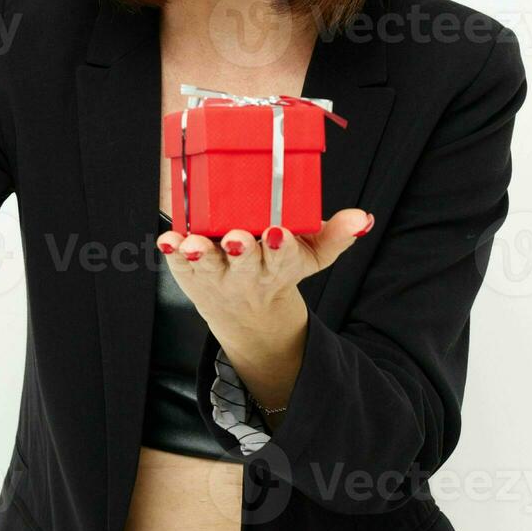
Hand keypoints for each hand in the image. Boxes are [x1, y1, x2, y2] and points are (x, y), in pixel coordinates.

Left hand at [157, 209, 372, 338]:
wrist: (247, 313)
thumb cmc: (277, 271)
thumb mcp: (311, 258)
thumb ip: (335, 236)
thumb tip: (362, 217)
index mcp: (278, 266)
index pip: (283, 257)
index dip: (280, 246)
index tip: (278, 232)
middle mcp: (245, 272)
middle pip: (244, 262)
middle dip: (241, 249)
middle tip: (237, 238)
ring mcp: (215, 273)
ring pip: (207, 264)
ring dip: (201, 253)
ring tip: (194, 242)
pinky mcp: (189, 271)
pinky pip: (178, 263)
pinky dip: (172, 251)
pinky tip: (168, 239)